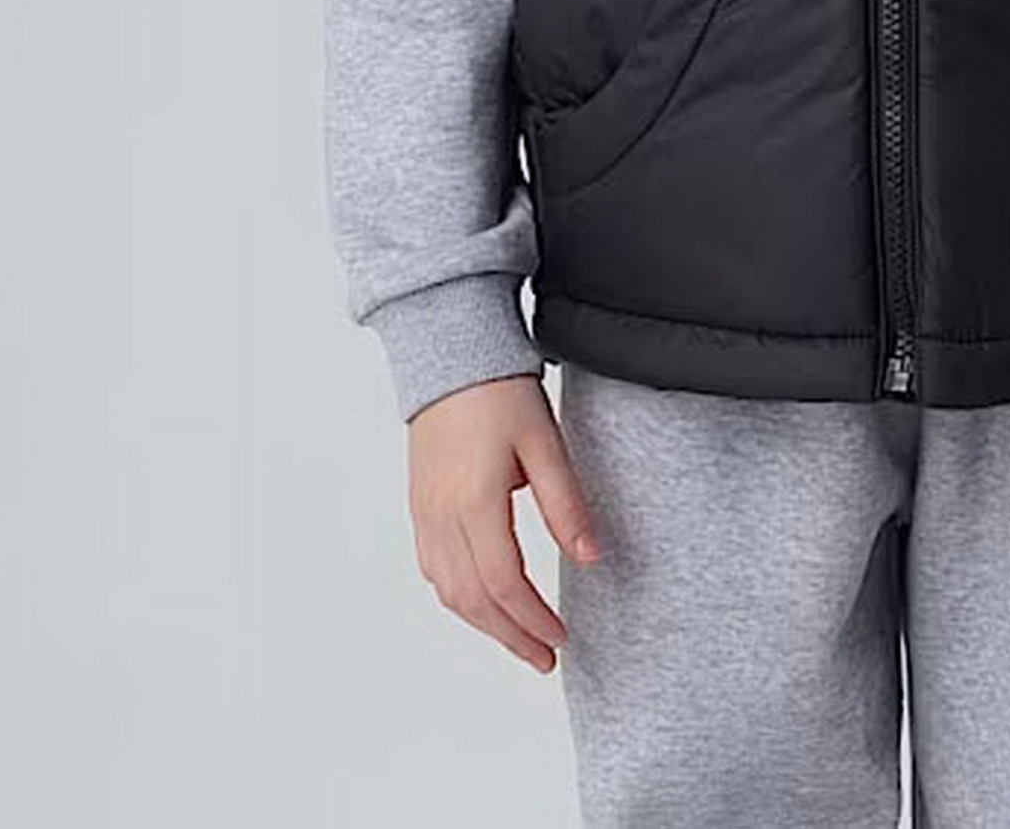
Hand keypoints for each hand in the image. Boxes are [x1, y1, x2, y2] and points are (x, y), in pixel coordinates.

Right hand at [406, 372, 604, 671]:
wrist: (449, 352)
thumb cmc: (499, 390)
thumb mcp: (544, 442)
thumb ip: (565, 503)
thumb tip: (590, 557)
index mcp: (475, 502)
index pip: (503, 584)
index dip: (532, 619)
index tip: (560, 639)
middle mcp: (442, 516)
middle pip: (472, 600)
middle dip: (509, 636)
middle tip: (543, 657)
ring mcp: (425, 513)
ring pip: (448, 590)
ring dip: (483, 624)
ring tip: (519, 638)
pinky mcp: (419, 505)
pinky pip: (433, 569)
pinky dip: (458, 597)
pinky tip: (480, 601)